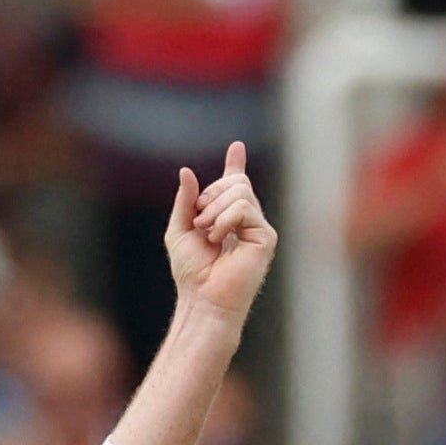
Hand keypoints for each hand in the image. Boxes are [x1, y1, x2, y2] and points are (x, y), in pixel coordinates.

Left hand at [166, 142, 276, 326]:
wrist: (202, 298)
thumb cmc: (191, 272)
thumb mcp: (180, 229)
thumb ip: (185, 201)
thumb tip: (187, 171)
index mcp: (227, 217)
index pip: (235, 184)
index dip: (235, 164)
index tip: (237, 147)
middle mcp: (246, 220)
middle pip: (235, 182)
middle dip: (210, 195)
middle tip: (198, 222)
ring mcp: (258, 227)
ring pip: (240, 192)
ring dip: (213, 211)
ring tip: (207, 234)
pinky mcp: (265, 237)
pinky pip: (245, 208)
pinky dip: (224, 220)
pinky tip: (218, 239)